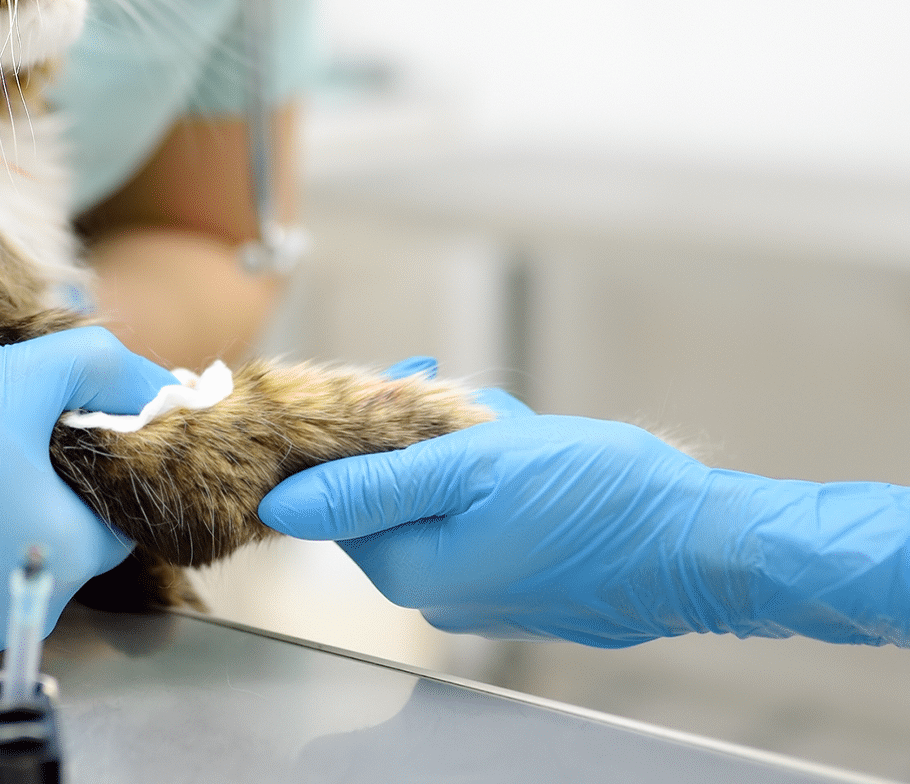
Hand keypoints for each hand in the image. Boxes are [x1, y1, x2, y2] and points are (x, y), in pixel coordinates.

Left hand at [259, 400, 909, 647]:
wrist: (707, 545)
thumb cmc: (600, 499)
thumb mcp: (472, 467)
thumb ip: (369, 487)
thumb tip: (281, 506)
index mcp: (412, 570)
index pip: (331, 504)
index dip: (348, 439)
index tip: (378, 393)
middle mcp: (440, 595)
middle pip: (388, 496)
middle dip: (418, 438)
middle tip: (459, 404)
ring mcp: (486, 593)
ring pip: (440, 497)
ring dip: (463, 450)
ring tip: (510, 428)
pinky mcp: (526, 582)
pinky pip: (483, 516)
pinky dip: (498, 477)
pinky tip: (534, 452)